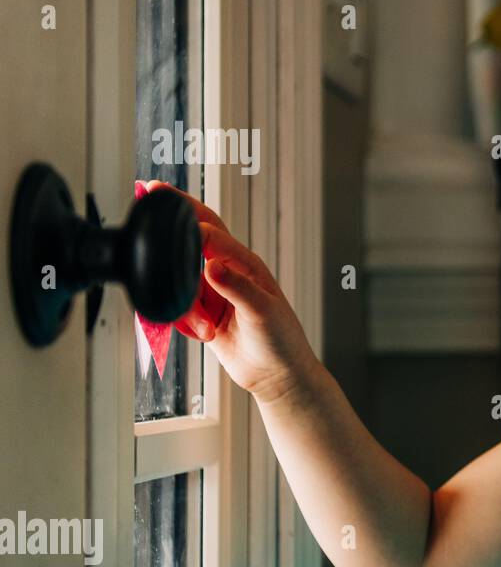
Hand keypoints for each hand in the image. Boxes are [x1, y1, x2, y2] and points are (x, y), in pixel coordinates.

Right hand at [144, 180, 318, 404]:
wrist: (277, 376)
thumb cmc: (282, 341)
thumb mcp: (263, 312)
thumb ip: (238, 288)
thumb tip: (212, 265)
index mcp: (247, 265)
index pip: (216, 234)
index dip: (192, 221)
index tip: (172, 221)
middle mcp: (229, 273)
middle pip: (198, 234)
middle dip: (177, 213)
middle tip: (152, 190)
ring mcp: (214, 292)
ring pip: (180, 281)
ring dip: (186, 307)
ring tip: (207, 330)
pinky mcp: (202, 312)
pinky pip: (178, 306)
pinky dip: (182, 320)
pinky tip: (201, 333)